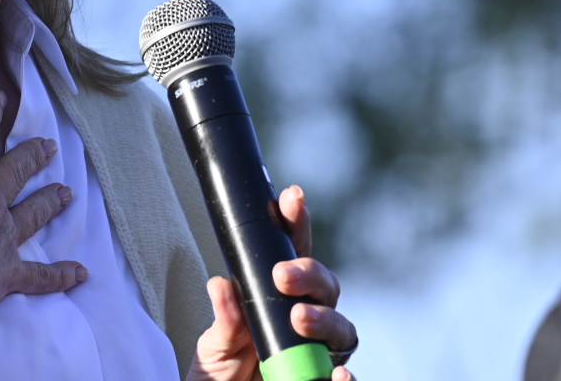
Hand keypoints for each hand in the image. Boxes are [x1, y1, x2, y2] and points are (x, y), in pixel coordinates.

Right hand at [0, 84, 84, 319]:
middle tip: (51, 146)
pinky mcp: (7, 273)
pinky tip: (80, 273)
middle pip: (15, 172)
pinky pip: (39, 275)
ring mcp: (2, 237)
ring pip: (31, 215)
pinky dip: (58, 275)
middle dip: (30, 157)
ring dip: (48, 203)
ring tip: (67, 193)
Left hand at [188, 185, 356, 380]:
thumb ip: (224, 320)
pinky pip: (346, 379)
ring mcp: (320, 354)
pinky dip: (346, 377)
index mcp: (279, 300)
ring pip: (343, 329)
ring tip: (300, 317)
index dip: (297, 224)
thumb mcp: (213, 345)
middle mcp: (307, 322)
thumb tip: (221, 284)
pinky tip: (337, 374)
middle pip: (327, 286)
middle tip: (282, 276)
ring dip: (326, 319)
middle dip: (309, 273)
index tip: (290, 197)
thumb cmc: (222, 374)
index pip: (295, 254)